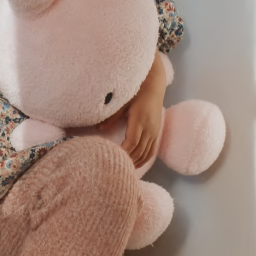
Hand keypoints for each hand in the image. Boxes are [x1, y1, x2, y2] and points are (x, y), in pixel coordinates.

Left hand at [102, 52, 166, 166]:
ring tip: (125, 170)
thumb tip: (98, 129)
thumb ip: (111, 117)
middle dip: (128, 160)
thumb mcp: (123, 103)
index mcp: (139, 120)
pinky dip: (145, 158)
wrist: (154, 85)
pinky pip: (152, 150)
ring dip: (136, 162)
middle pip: (139, 150)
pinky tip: (137, 164)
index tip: (113, 158)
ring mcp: (155, 131)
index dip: (123, 152)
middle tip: (116, 168)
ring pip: (146, 152)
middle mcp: (149, 128)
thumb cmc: (136, 91)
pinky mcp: (157, 131)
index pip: (131, 142)